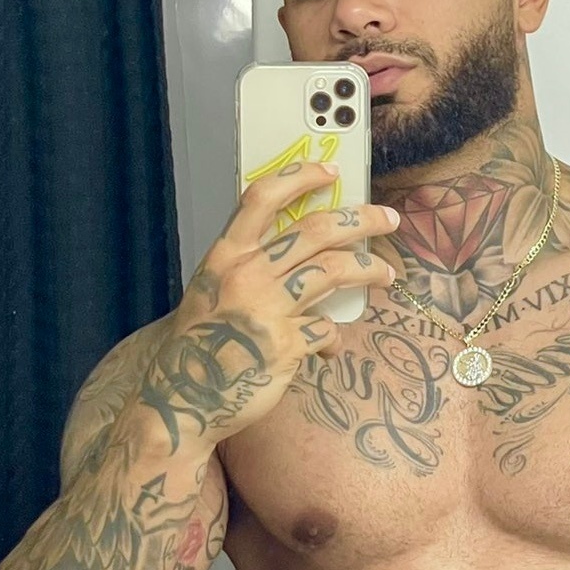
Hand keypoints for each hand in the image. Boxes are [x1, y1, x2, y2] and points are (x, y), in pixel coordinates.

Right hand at [138, 160, 399, 453]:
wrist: (181, 398)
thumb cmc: (202, 343)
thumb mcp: (215, 291)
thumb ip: (253, 266)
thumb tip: (308, 250)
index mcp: (226, 255)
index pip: (263, 198)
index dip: (300, 176)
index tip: (331, 171)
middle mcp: (246, 274)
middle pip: (317, 230)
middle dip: (361, 219)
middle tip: (388, 218)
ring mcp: (267, 308)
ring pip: (335, 271)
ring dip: (370, 270)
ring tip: (387, 274)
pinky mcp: (285, 345)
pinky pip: (327, 329)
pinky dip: (333, 338)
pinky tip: (329, 348)